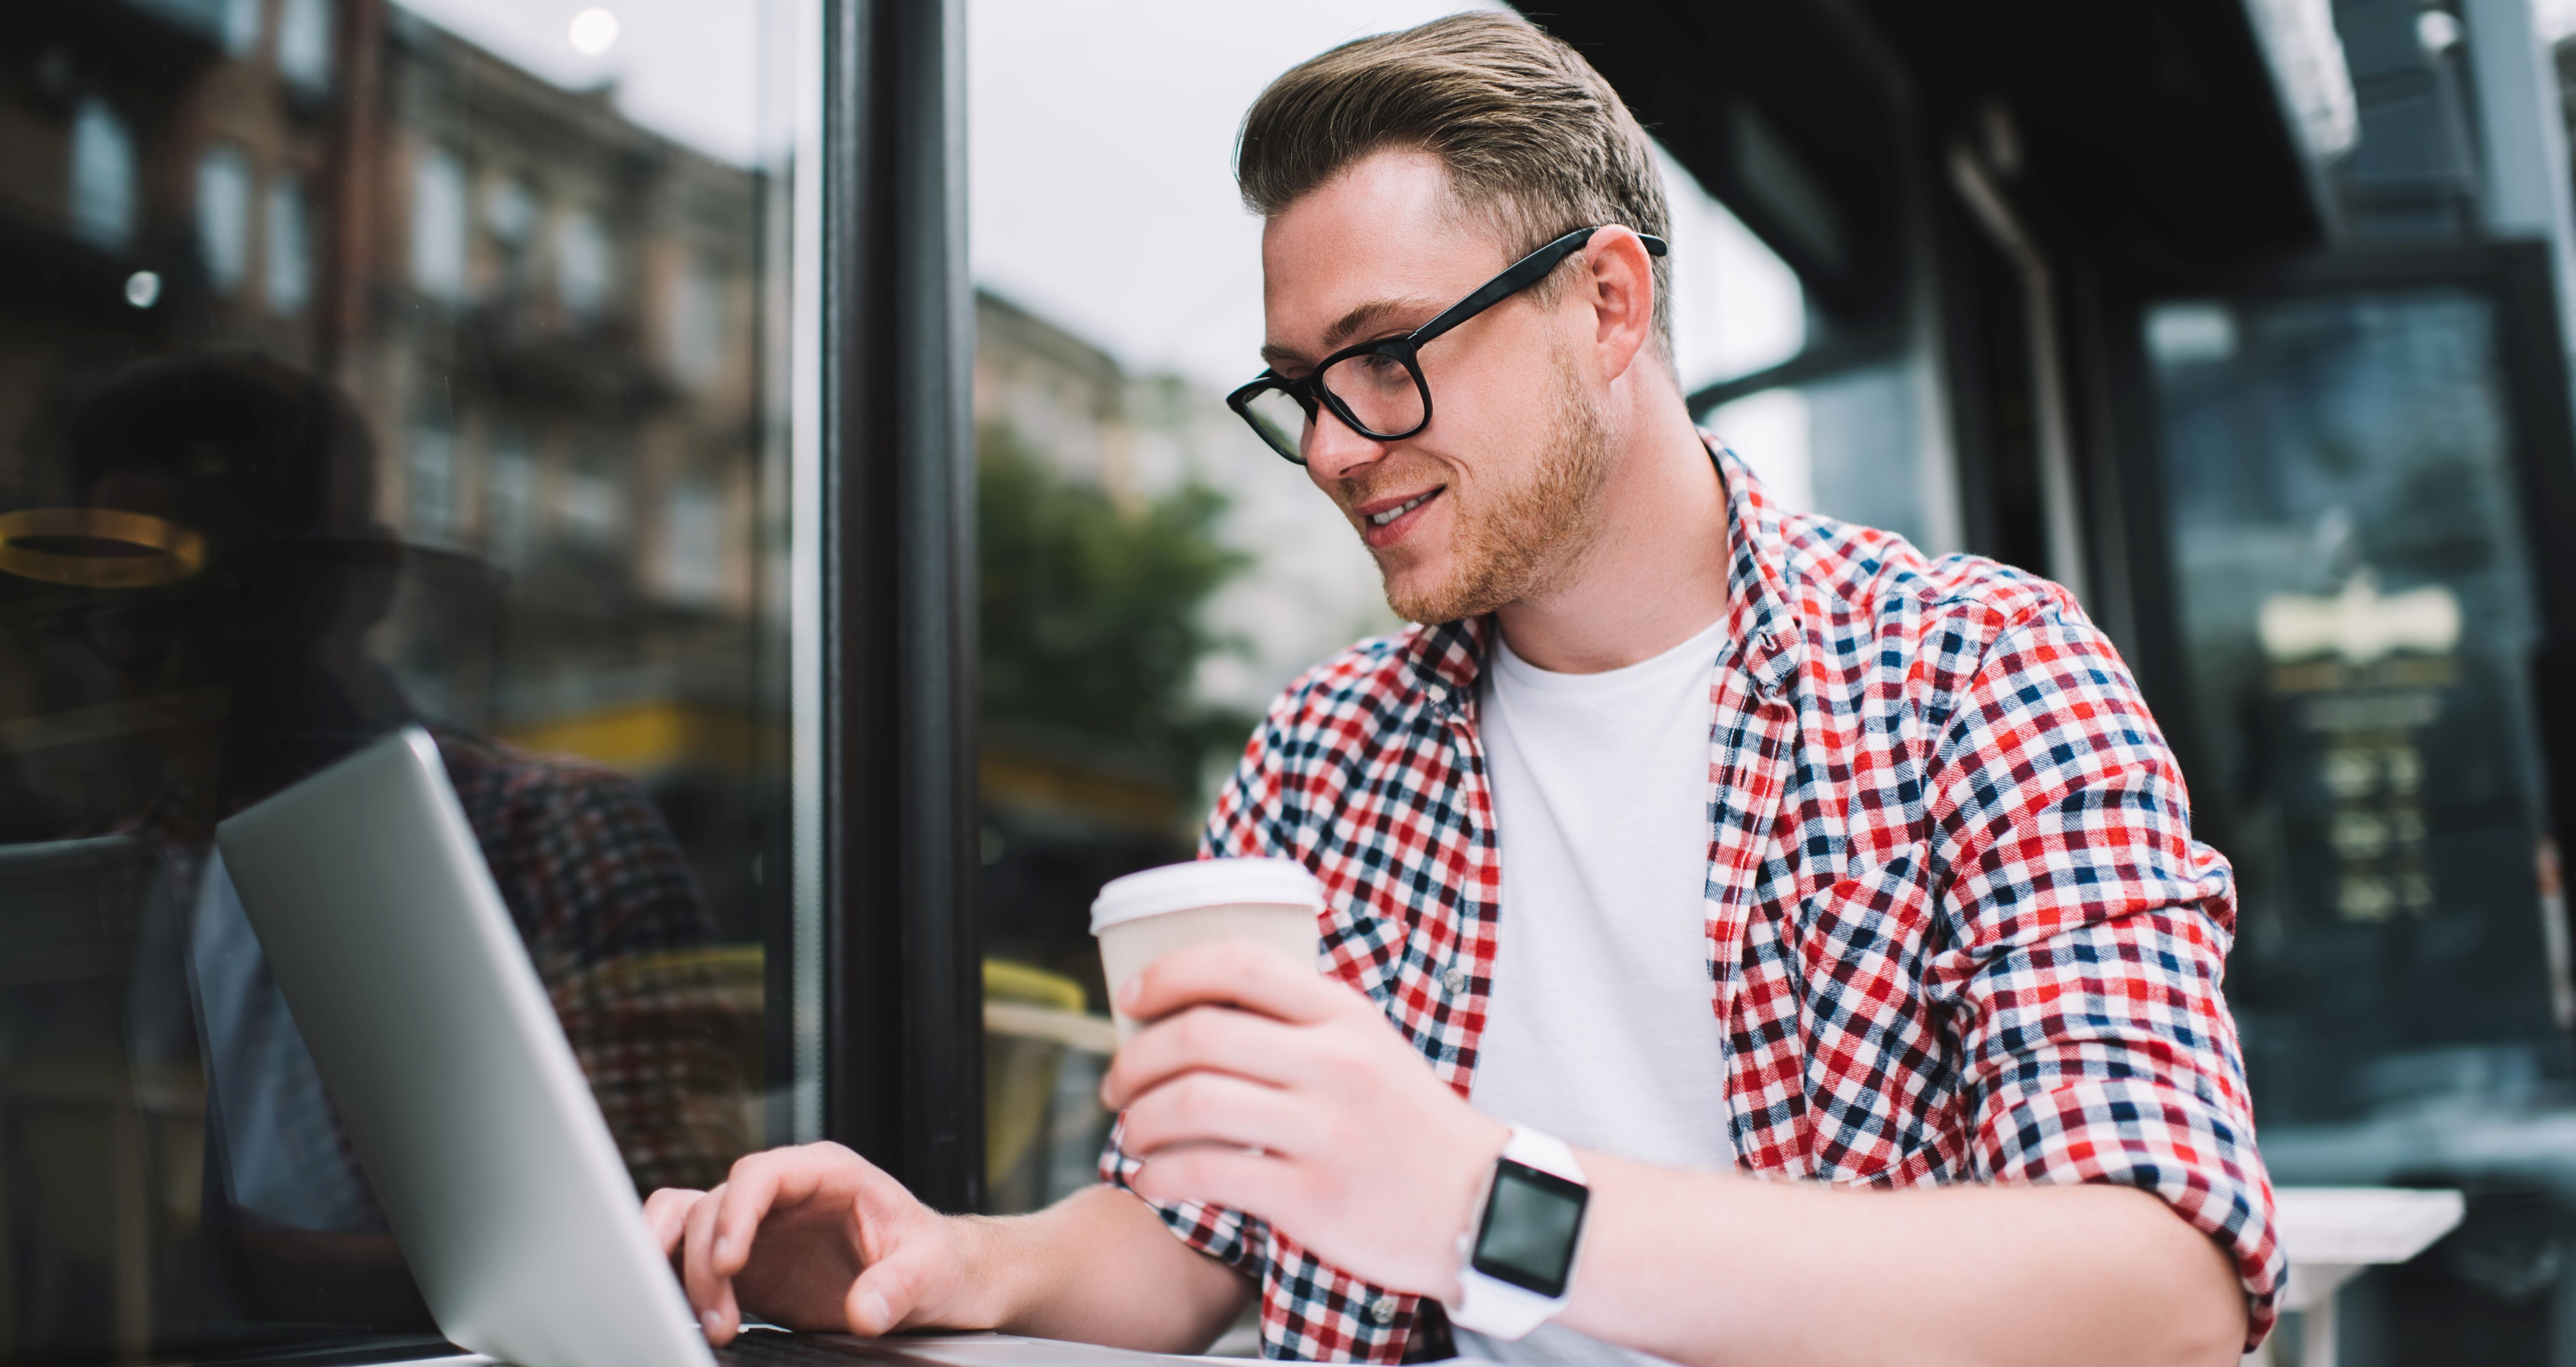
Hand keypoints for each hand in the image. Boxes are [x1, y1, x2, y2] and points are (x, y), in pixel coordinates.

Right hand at [643, 1142, 980, 1344]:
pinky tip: (694, 1314)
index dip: (736, 1213)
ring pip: (690, 1223)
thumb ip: (899, 1285)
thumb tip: (865, 1312)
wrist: (933, 1279)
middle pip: (715, 1204)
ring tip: (712, 1323)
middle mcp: (785, 1192)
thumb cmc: (935, 1259)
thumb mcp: (930, 1269)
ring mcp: (760, 1224)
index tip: (730, 1262)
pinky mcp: (747, 1261)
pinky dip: (678, 1277)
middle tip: (721, 1319)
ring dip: (683, 1269)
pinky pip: (690, 1253)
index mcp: (827, 1173)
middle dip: (706, 1261)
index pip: (761, 1174)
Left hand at [1101, 941, 1507, 1299]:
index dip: (1168, 973)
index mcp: (1345, 1015)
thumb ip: (1298, 1023)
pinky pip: (1207, 1175)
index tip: (1130, 998)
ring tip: (1130, 1134)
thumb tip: (1199, 1007)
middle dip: (1134, 1058)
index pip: (1241, 963)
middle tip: (1115, 1083)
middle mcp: (1335, 1064)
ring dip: (1138, 1120)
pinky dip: (1158, 1177)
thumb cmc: (1409, 1124)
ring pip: (1193, 1105)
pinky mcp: (1312, 1198)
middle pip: (1200, 1034)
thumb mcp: (1368, 1047)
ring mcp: (1325, 1131)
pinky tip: (1150, 1182)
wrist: (1484, 1204)